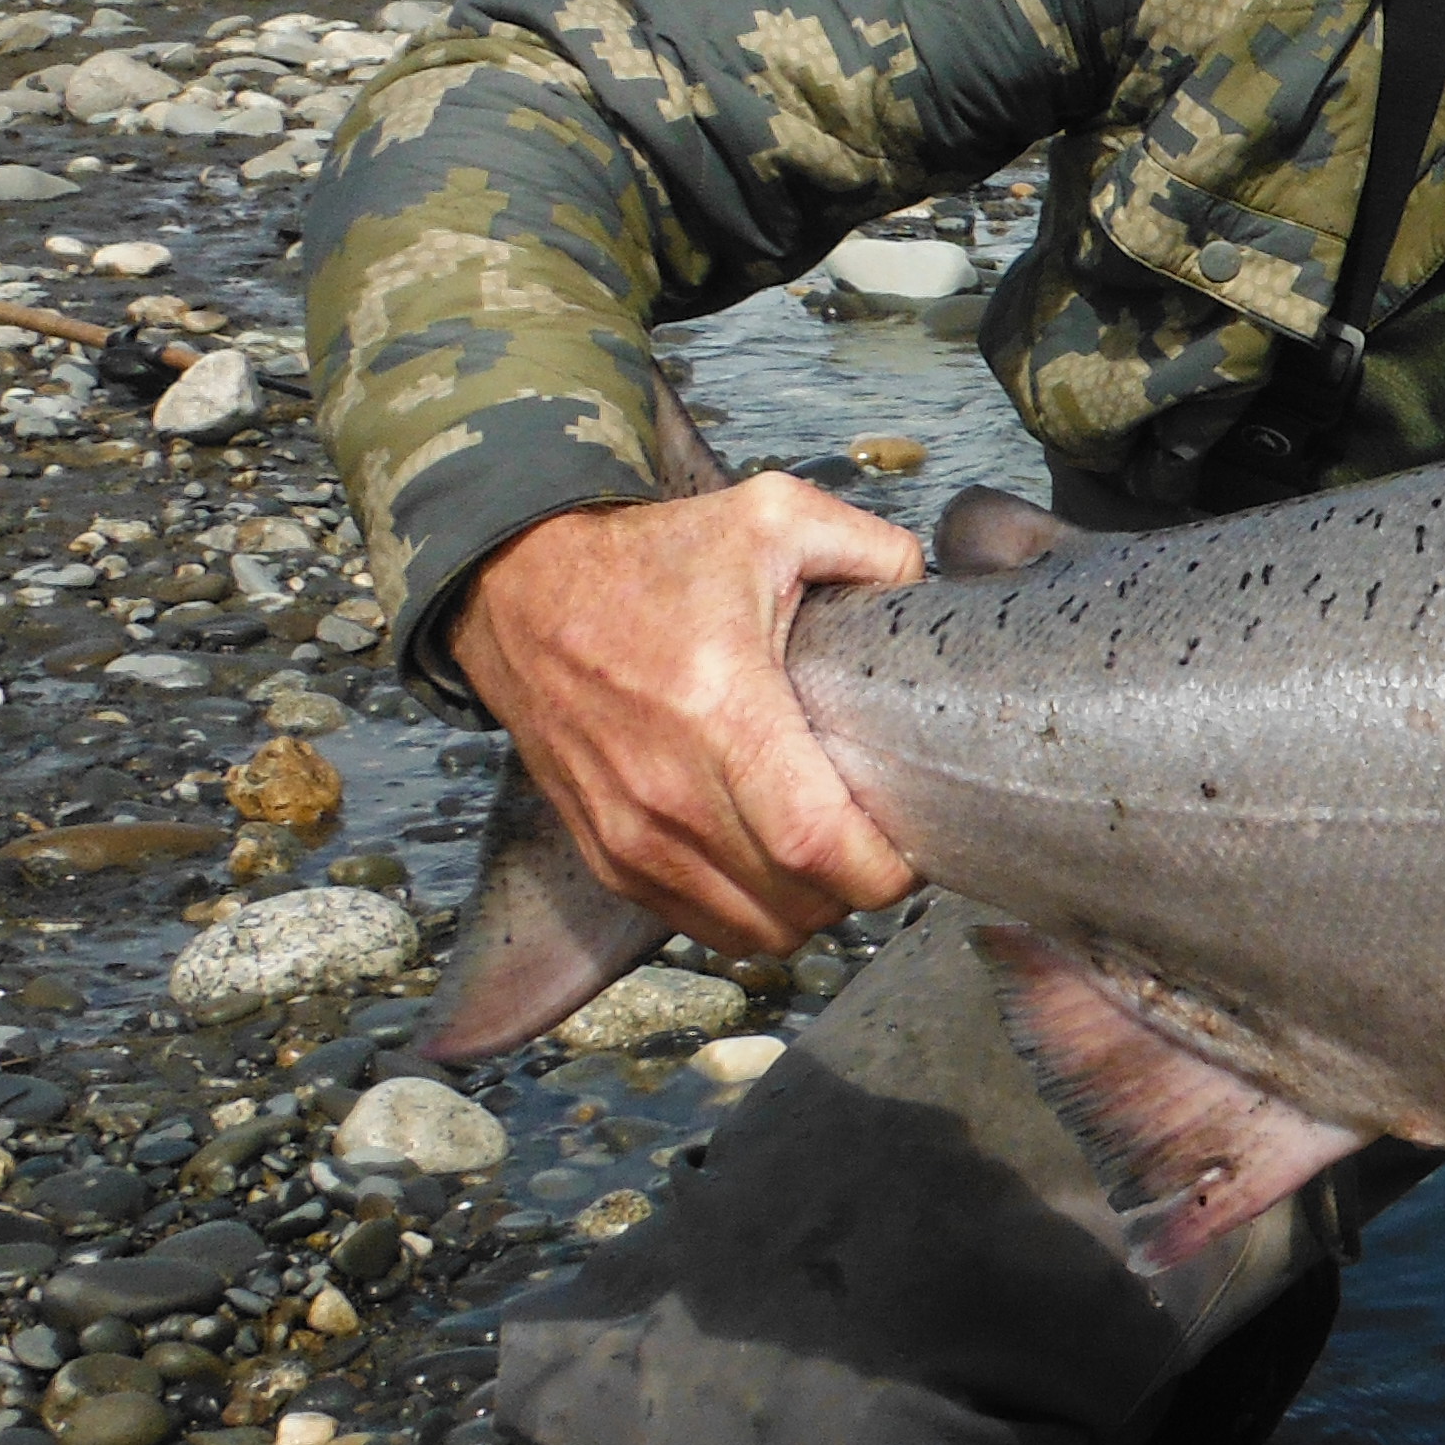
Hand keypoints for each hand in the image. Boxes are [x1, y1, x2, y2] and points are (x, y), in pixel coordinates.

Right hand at [450, 476, 926, 955]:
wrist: (519, 590)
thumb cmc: (649, 560)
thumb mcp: (770, 515)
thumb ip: (869, 546)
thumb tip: (924, 592)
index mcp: (721, 710)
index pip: (818, 844)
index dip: (885, 867)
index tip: (915, 839)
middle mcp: (668, 790)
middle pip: (798, 901)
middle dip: (862, 888)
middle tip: (886, 842)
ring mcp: (630, 834)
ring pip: (756, 930)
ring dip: (811, 909)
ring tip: (834, 857)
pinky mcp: (607, 855)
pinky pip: (701, 926)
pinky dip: (753, 915)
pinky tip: (775, 869)